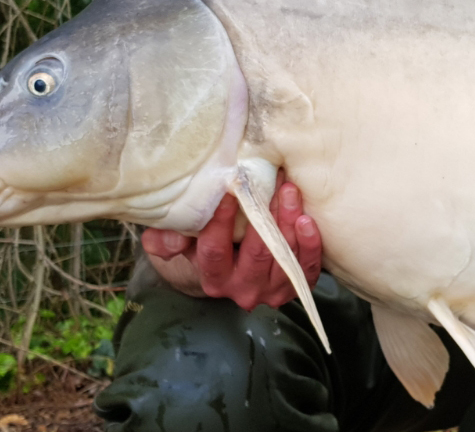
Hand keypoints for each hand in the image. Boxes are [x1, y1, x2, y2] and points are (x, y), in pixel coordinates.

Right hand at [141, 180, 322, 309]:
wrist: (235, 267)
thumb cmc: (205, 245)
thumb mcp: (179, 241)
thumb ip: (165, 238)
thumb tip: (173, 236)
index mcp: (213, 278)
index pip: (215, 250)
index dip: (222, 221)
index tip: (232, 189)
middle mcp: (242, 290)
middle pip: (256, 254)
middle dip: (267, 216)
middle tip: (275, 182)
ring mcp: (271, 291)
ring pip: (283, 259)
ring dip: (289, 223)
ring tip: (291, 191)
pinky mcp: (295, 287)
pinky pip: (307, 269)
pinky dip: (310, 245)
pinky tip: (307, 220)